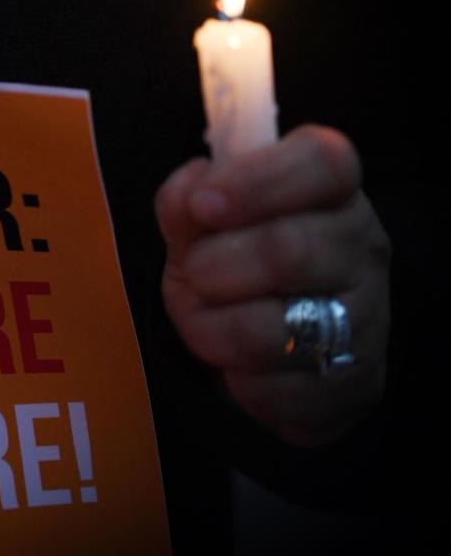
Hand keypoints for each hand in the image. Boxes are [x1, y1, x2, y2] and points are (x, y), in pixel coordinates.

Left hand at [155, 125, 390, 446]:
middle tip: (193, 274)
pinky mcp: (355, 383)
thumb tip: (189, 193)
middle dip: (213, 268)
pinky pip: (276, 391)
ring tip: (203, 323)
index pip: (322, 163)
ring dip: (212, 331)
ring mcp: (368, 318)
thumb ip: (186, 203)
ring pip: (276, 330)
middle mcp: (362, 248)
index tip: (204, 205)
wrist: (263, 348)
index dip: (258, 181)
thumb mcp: (200, 226)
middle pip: (289, 251)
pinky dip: (235, 382)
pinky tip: (235, 367)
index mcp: (330, 191)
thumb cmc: (230, 266)